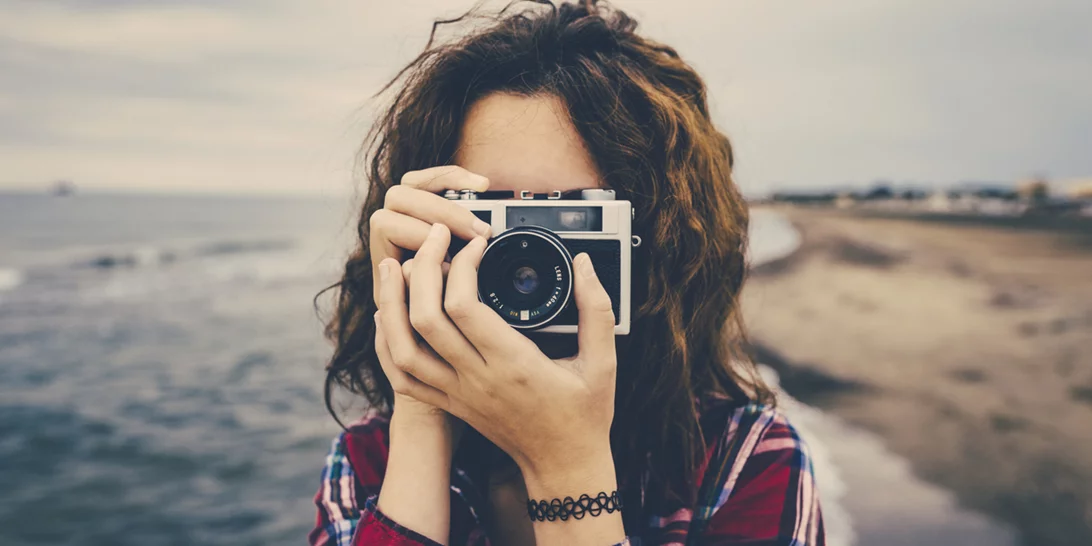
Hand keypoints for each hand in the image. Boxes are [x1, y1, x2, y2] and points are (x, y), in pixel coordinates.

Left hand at [375, 222, 618, 484]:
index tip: (478, 245)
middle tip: (434, 240)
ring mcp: (457, 394)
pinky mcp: (449, 404)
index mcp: (513, 364)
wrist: (564, 466)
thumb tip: (584, 264)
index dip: (462, 265)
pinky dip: (384, 344)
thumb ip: (598, 308)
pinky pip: (401, 376)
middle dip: (422, 270)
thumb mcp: (603, 361)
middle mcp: (477, 379)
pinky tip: (385, 316)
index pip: (465, 307)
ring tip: (391, 267)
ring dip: (390, 305)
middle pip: (425, 319)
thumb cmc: (583, 415)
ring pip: (402, 348)